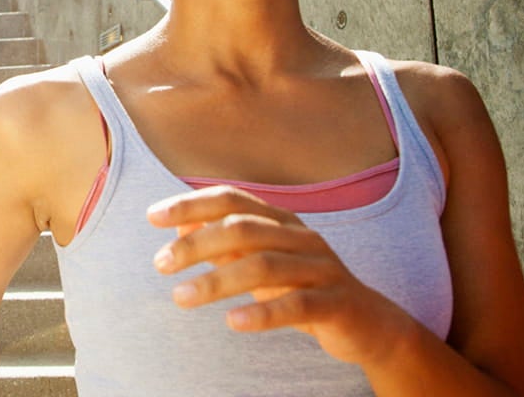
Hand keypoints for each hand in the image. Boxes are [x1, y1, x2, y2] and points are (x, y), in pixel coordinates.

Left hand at [147, 186, 407, 366]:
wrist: (370, 324)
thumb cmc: (303, 288)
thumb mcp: (262, 261)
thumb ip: (226, 242)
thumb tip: (180, 224)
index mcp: (282, 221)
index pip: (232, 199)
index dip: (191, 204)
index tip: (152, 218)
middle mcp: (302, 236)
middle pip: (242, 229)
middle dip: (195, 244)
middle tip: (161, 264)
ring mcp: (322, 267)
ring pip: (264, 266)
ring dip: (216, 282)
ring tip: (180, 298)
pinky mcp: (337, 302)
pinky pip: (297, 304)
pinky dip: (263, 312)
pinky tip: (233, 322)